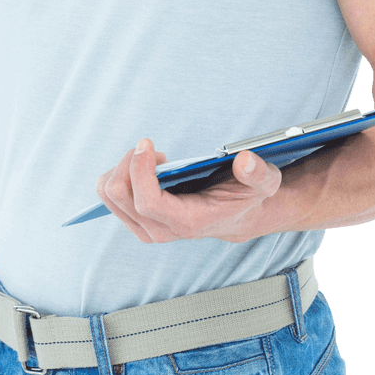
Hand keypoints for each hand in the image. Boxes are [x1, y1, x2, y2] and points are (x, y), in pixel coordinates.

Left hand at [95, 138, 281, 243]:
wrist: (237, 216)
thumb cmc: (246, 196)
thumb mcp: (264, 182)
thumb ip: (258, 173)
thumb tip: (244, 161)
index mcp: (188, 222)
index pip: (147, 203)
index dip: (139, 171)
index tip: (146, 143)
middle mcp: (161, 231)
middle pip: (120, 196)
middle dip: (127, 163)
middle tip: (148, 147)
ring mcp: (147, 228)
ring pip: (110, 196)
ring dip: (122, 168)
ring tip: (148, 157)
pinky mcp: (138, 220)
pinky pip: (112, 196)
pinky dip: (121, 174)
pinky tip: (144, 167)